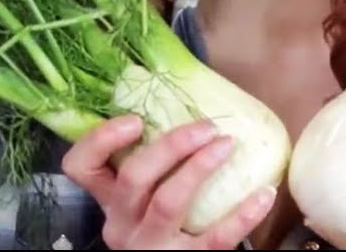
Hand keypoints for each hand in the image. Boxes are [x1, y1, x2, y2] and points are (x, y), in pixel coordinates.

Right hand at [61, 115, 276, 249]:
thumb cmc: (162, 228)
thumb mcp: (142, 202)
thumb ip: (150, 166)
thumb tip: (187, 108)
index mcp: (108, 201)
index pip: (80, 166)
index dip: (102, 139)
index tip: (136, 120)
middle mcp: (121, 224)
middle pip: (133, 177)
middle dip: (171, 145)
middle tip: (206, 126)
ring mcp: (150, 247)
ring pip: (168, 202)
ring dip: (199, 167)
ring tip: (227, 144)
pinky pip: (215, 238)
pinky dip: (243, 214)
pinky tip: (264, 194)